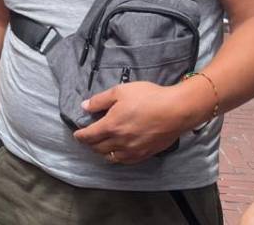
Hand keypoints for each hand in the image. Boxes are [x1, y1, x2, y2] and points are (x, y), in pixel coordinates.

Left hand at [71, 81, 201, 164]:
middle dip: (90, 143)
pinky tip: (118, 152)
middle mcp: (120, 141)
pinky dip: (117, 157)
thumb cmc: (148, 97)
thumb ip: (100, 100)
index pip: (88, 136)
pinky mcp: (145, 154)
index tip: (77, 134)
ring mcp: (133, 150)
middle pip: (97, 148)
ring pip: (111, 157)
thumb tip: (84, 107)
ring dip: (103, 152)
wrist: (176, 110)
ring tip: (102, 145)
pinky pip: (126, 161)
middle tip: (88, 138)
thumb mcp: (120, 91)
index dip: (80, 136)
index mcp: (111, 126)